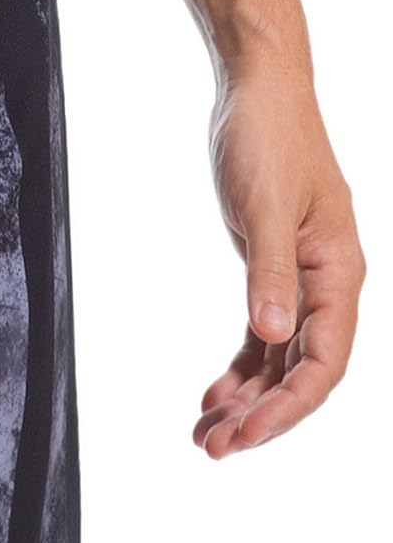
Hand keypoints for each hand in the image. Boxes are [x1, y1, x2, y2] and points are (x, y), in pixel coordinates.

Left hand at [195, 58, 364, 456]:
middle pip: (304, 371)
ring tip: (204, 434)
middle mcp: (328, 283)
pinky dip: (241, 369)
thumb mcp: (262, 208)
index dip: (288, 406)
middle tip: (211, 448)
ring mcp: (303, 281)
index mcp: (338, 271)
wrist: (259, 94)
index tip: (244, 435)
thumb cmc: (267, 140)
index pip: (325, 360)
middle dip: (261, 416)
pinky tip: (213, 395)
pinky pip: (263, 337)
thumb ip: (269, 275)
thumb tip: (275, 335)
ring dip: (246, 400)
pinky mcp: (273, 272)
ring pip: (281, 360)